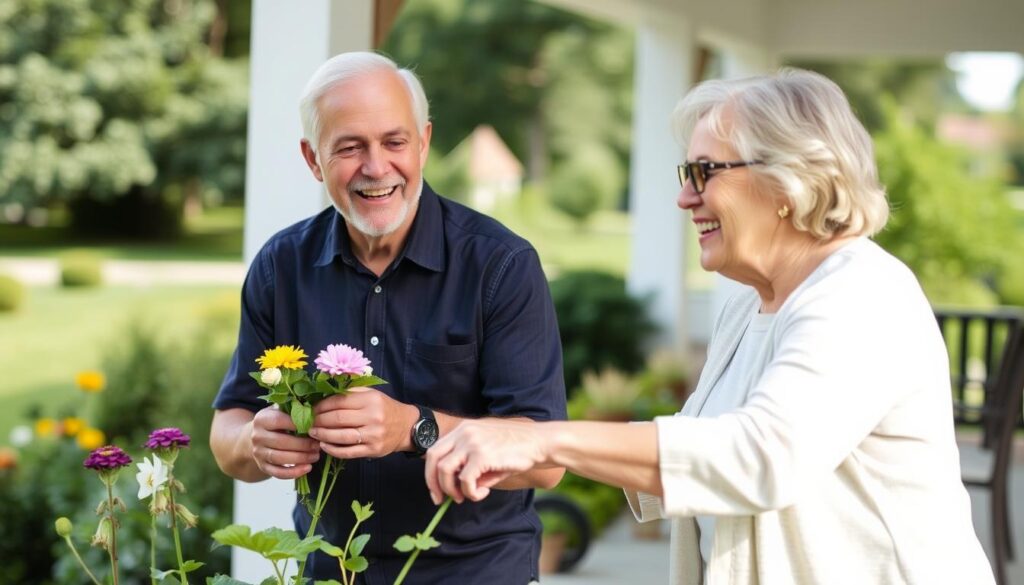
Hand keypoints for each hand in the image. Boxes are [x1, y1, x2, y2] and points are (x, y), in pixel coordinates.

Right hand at [251, 405, 320, 478]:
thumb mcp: (281, 411)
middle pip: (281, 442)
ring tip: (315, 456)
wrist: (258, 437)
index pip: (279, 421)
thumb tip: (315, 411)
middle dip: (302, 445)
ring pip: (279, 458)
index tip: (314, 427)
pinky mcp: (263, 466)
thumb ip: (293, 409)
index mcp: (262, 419)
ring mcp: (258, 453)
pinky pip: (277, 473)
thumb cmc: (277, 421)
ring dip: (300, 458)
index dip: (298, 424)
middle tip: (318, 445)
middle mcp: (257, 436)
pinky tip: (307, 468)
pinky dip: (293, 473)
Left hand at [310, 388, 416, 458]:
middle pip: (338, 419)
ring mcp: (373, 435)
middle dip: (319, 420)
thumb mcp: (371, 394)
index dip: (321, 405)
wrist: (407, 426)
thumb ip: (350, 393)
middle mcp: (373, 416)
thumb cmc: (384, 408)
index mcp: (371, 399)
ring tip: (313, 433)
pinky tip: (324, 445)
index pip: (339, 401)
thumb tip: (322, 396)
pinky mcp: (373, 450)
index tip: (311, 408)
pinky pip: (348, 452)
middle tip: (309, 422)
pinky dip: (333, 450)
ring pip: (341, 436)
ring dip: (322, 435)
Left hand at [424, 419, 547, 504]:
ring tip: (467, 496)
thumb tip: (455, 490)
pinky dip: (471, 493)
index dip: (431, 473)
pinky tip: (484, 492)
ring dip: (452, 490)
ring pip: (445, 470)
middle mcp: (464, 432)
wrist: (540, 442)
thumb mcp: (488, 452)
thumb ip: (470, 465)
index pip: (435, 450)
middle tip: (441, 500)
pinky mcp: (482, 455)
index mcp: (464, 428)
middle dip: (433, 483)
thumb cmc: (517, 449)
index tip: (437, 491)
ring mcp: (472, 442)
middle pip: (433, 459)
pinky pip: (465, 481)